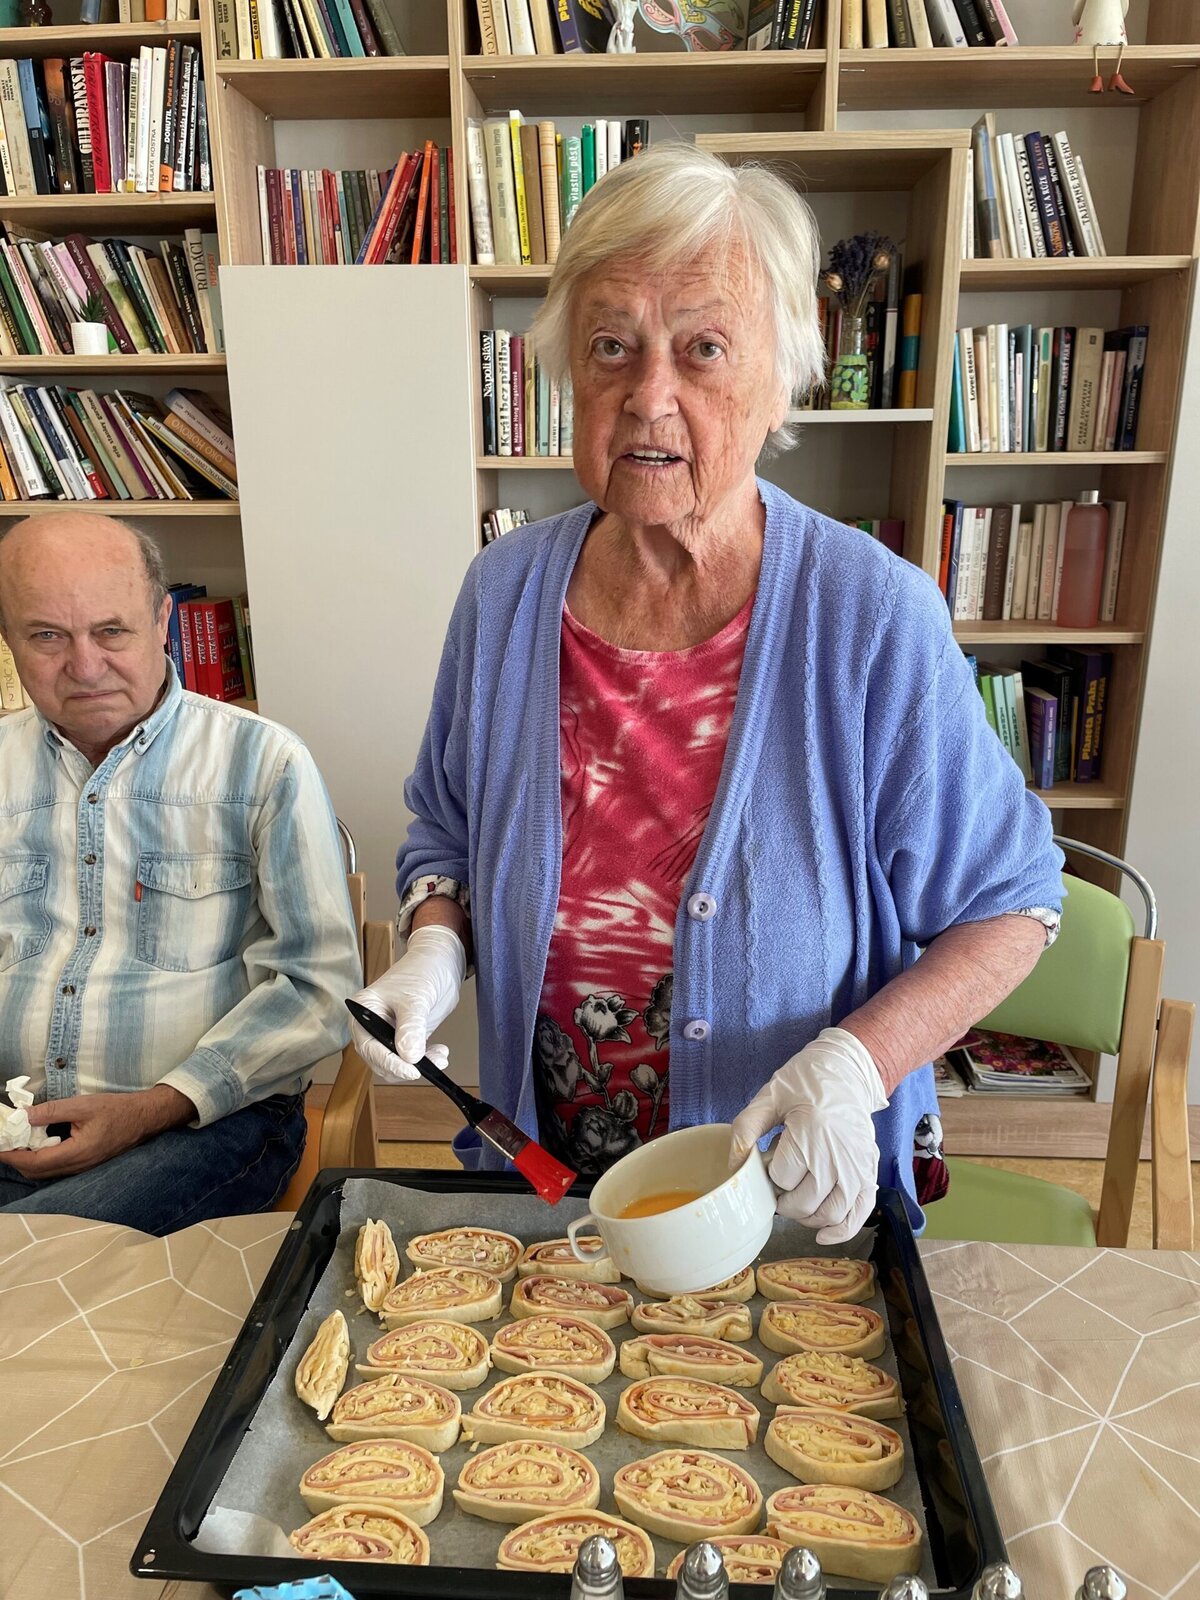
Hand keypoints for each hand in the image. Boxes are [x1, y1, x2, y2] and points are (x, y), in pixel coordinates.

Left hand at [4, 1086, 195, 1179]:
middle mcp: (79, 1166)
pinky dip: (42, 1160)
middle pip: (37, 1172)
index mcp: (78, 1152)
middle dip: (17, 1160)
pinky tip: (40, 1144)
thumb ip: (53, 1111)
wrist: (146, 1118)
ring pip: (46, 1173)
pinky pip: (57, 1168)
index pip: (36, 1162)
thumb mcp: (84, 1104)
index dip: (13, 1156)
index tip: (0, 1147)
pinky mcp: (86, 1164)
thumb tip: (24, 1116)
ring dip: (28, 1161)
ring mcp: (83, 1168)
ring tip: (19, 1143)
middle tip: (6, 1143)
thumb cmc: (118, 1110)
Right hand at [348, 925, 465, 1083]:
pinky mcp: (404, 1036)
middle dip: (405, 1066)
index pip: (370, 1046)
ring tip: (440, 1056)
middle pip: (380, 1059)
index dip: (390, 1062)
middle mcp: (371, 1024)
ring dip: (418, 1065)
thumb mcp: (416, 998)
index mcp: (363, 1010)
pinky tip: (440, 1053)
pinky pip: (410, 1058)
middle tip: (430, 1064)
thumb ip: (411, 1028)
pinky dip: (425, 1060)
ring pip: (396, 1062)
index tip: (411, 1071)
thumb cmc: (422, 970)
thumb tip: (408, 1057)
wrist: (441, 962)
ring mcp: (387, 1031)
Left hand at [729, 1028, 888, 1244]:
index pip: (781, 1178)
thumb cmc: (806, 1080)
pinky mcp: (869, 1171)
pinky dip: (842, 1231)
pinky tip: (822, 1235)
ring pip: (830, 1214)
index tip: (768, 1160)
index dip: (768, 1174)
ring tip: (795, 1201)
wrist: (847, 1070)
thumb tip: (734, 1166)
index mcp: (810, 1134)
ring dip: (807, 1217)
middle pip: (804, 1203)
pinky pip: (859, 1213)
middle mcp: (838, 1155)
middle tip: (778, 1183)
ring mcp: (857, 1166)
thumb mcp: (769, 1096)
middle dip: (783, 1200)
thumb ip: (745, 1129)